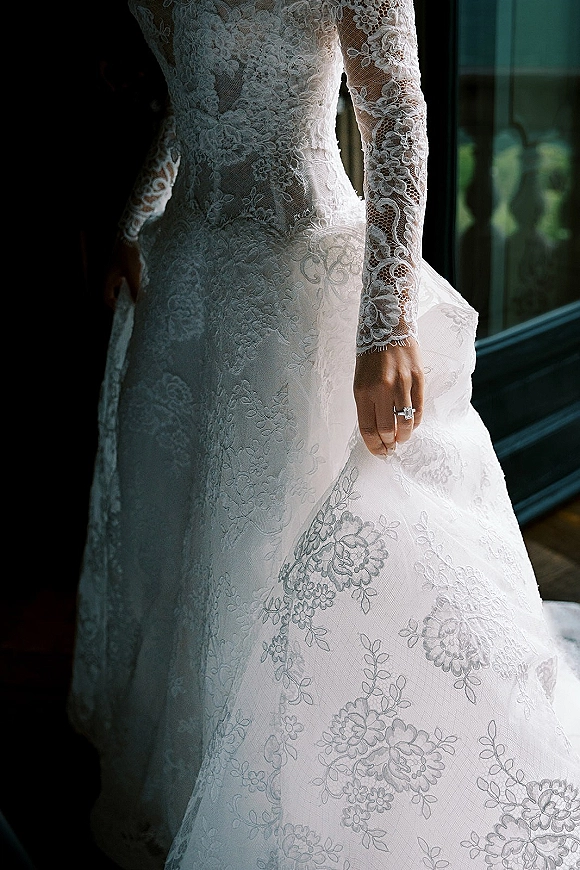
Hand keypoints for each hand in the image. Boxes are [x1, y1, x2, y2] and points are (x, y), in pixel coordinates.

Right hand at [103, 237, 142, 308]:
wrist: (129, 236)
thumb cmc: (128, 255)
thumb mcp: (133, 274)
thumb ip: (135, 289)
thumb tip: (137, 302)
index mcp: (108, 279)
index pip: (106, 298)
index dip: (113, 306)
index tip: (124, 310)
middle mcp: (110, 276)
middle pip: (113, 293)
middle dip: (123, 300)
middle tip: (133, 305)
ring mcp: (115, 271)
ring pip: (120, 287)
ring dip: (128, 292)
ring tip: (138, 296)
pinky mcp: (121, 267)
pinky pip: (125, 280)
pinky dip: (131, 284)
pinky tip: (140, 284)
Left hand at [353, 340, 423, 455]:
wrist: (387, 325)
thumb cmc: (370, 356)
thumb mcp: (360, 381)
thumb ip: (367, 405)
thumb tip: (377, 431)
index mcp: (362, 391)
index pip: (368, 429)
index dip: (374, 446)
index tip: (379, 452)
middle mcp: (382, 389)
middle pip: (387, 429)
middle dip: (389, 444)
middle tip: (391, 447)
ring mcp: (402, 383)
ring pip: (405, 422)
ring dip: (404, 436)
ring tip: (402, 438)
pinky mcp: (418, 378)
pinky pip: (418, 408)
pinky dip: (416, 421)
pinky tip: (412, 423)